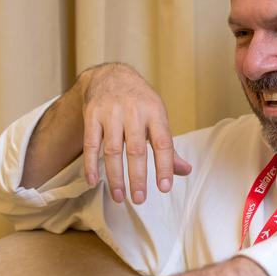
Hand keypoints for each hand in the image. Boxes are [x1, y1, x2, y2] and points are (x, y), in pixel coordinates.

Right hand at [77, 63, 191, 203]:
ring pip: (112, 150)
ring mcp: (111, 113)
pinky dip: (91, 165)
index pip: (163, 143)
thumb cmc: (140, 103)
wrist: (110, 76)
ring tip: (120, 197)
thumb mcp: (158, 118)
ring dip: (115, 176)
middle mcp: (134, 111)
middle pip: (136, 150)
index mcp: (155, 113)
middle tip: (140, 199)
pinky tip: (94, 182)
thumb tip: (186, 171)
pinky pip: (90, 144)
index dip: (164, 166)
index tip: (164, 188)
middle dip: (138, 177)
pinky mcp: (92, 115)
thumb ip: (169, 148)